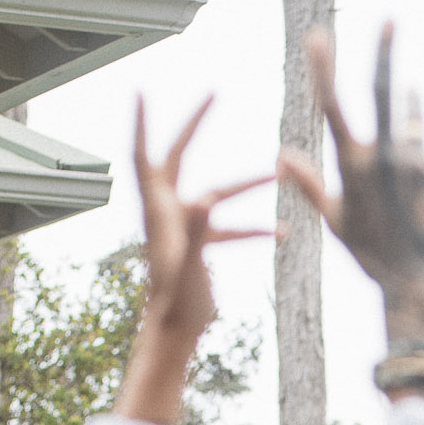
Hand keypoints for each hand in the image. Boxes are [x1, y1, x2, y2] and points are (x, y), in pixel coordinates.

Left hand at [133, 98, 272, 343]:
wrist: (175, 335)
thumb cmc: (177, 305)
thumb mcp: (189, 265)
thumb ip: (198, 229)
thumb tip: (206, 197)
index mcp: (158, 210)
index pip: (144, 155)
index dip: (142, 122)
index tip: (141, 89)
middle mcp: (167, 212)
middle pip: (176, 157)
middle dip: (194, 126)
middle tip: (214, 94)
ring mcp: (183, 226)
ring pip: (215, 194)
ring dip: (246, 186)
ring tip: (276, 175)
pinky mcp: (199, 245)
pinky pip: (227, 227)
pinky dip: (251, 228)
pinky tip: (282, 235)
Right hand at [279, 26, 423, 349]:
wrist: (419, 285)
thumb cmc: (374, 256)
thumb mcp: (338, 222)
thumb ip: (311, 185)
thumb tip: (281, 154)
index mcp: (353, 167)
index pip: (334, 108)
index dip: (326, 71)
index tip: (319, 37)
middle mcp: (384, 158)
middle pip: (382, 93)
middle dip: (384, 53)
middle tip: (391, 19)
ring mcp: (416, 163)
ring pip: (413, 138)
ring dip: (412, 154)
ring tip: (410, 200)